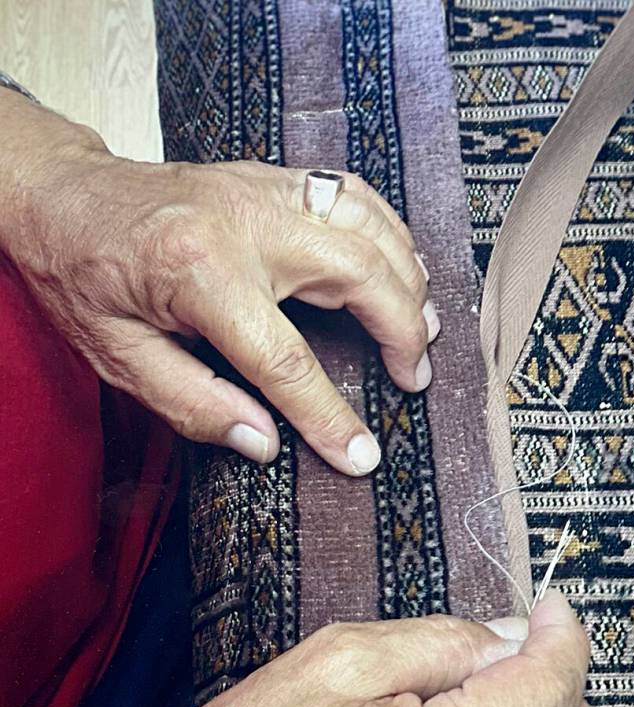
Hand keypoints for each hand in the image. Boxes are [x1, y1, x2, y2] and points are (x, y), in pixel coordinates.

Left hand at [0, 91, 437, 474]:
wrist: (64, 197)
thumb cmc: (84, 276)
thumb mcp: (119, 357)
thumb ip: (192, 405)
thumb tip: (263, 443)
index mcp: (200, 274)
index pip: (286, 362)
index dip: (329, 418)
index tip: (362, 456)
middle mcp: (245, 222)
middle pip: (360, 275)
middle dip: (403, 332)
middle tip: (414, 379)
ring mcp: (264, 190)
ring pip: (371, 226)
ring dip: (408, 279)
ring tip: (423, 329)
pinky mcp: (272, 178)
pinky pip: (354, 195)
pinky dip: (390, 232)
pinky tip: (399, 266)